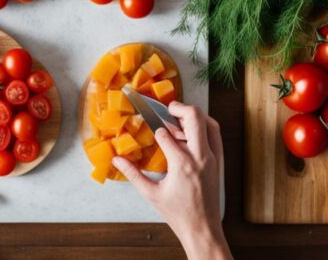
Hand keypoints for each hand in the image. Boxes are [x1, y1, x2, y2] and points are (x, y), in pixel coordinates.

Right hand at [112, 102, 230, 259]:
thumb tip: (116, 160)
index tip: (147, 125)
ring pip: (209, 123)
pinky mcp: (218, 161)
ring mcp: (212, 158)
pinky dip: (204, 126)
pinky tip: (190, 131)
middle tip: (167, 107)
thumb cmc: (177, 213)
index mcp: (181, 164)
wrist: (202, 227)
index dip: (154, 128)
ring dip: (194, 115)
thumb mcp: (150, 193)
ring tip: (178, 117)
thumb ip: (132, 174)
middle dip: (179, 108)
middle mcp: (200, 157)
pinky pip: (215, 135)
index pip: (165, 134)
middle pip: (194, 118)